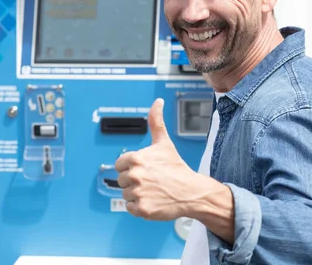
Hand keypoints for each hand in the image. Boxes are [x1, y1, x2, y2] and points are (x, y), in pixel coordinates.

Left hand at [114, 98, 200, 220]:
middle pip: (121, 180)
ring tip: (152, 190)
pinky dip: (138, 207)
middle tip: (151, 181)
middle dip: (134, 181)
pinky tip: (152, 200)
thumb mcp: (164, 143)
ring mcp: (138, 193)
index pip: (119, 165)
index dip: (131, 168)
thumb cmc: (177, 168)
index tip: (145, 169)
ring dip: (136, 194)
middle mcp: (135, 175)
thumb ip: (156, 122)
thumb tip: (157, 102)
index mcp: (136, 158)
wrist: (192, 192)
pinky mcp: (142, 209)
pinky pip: (129, 208)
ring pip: (125, 194)